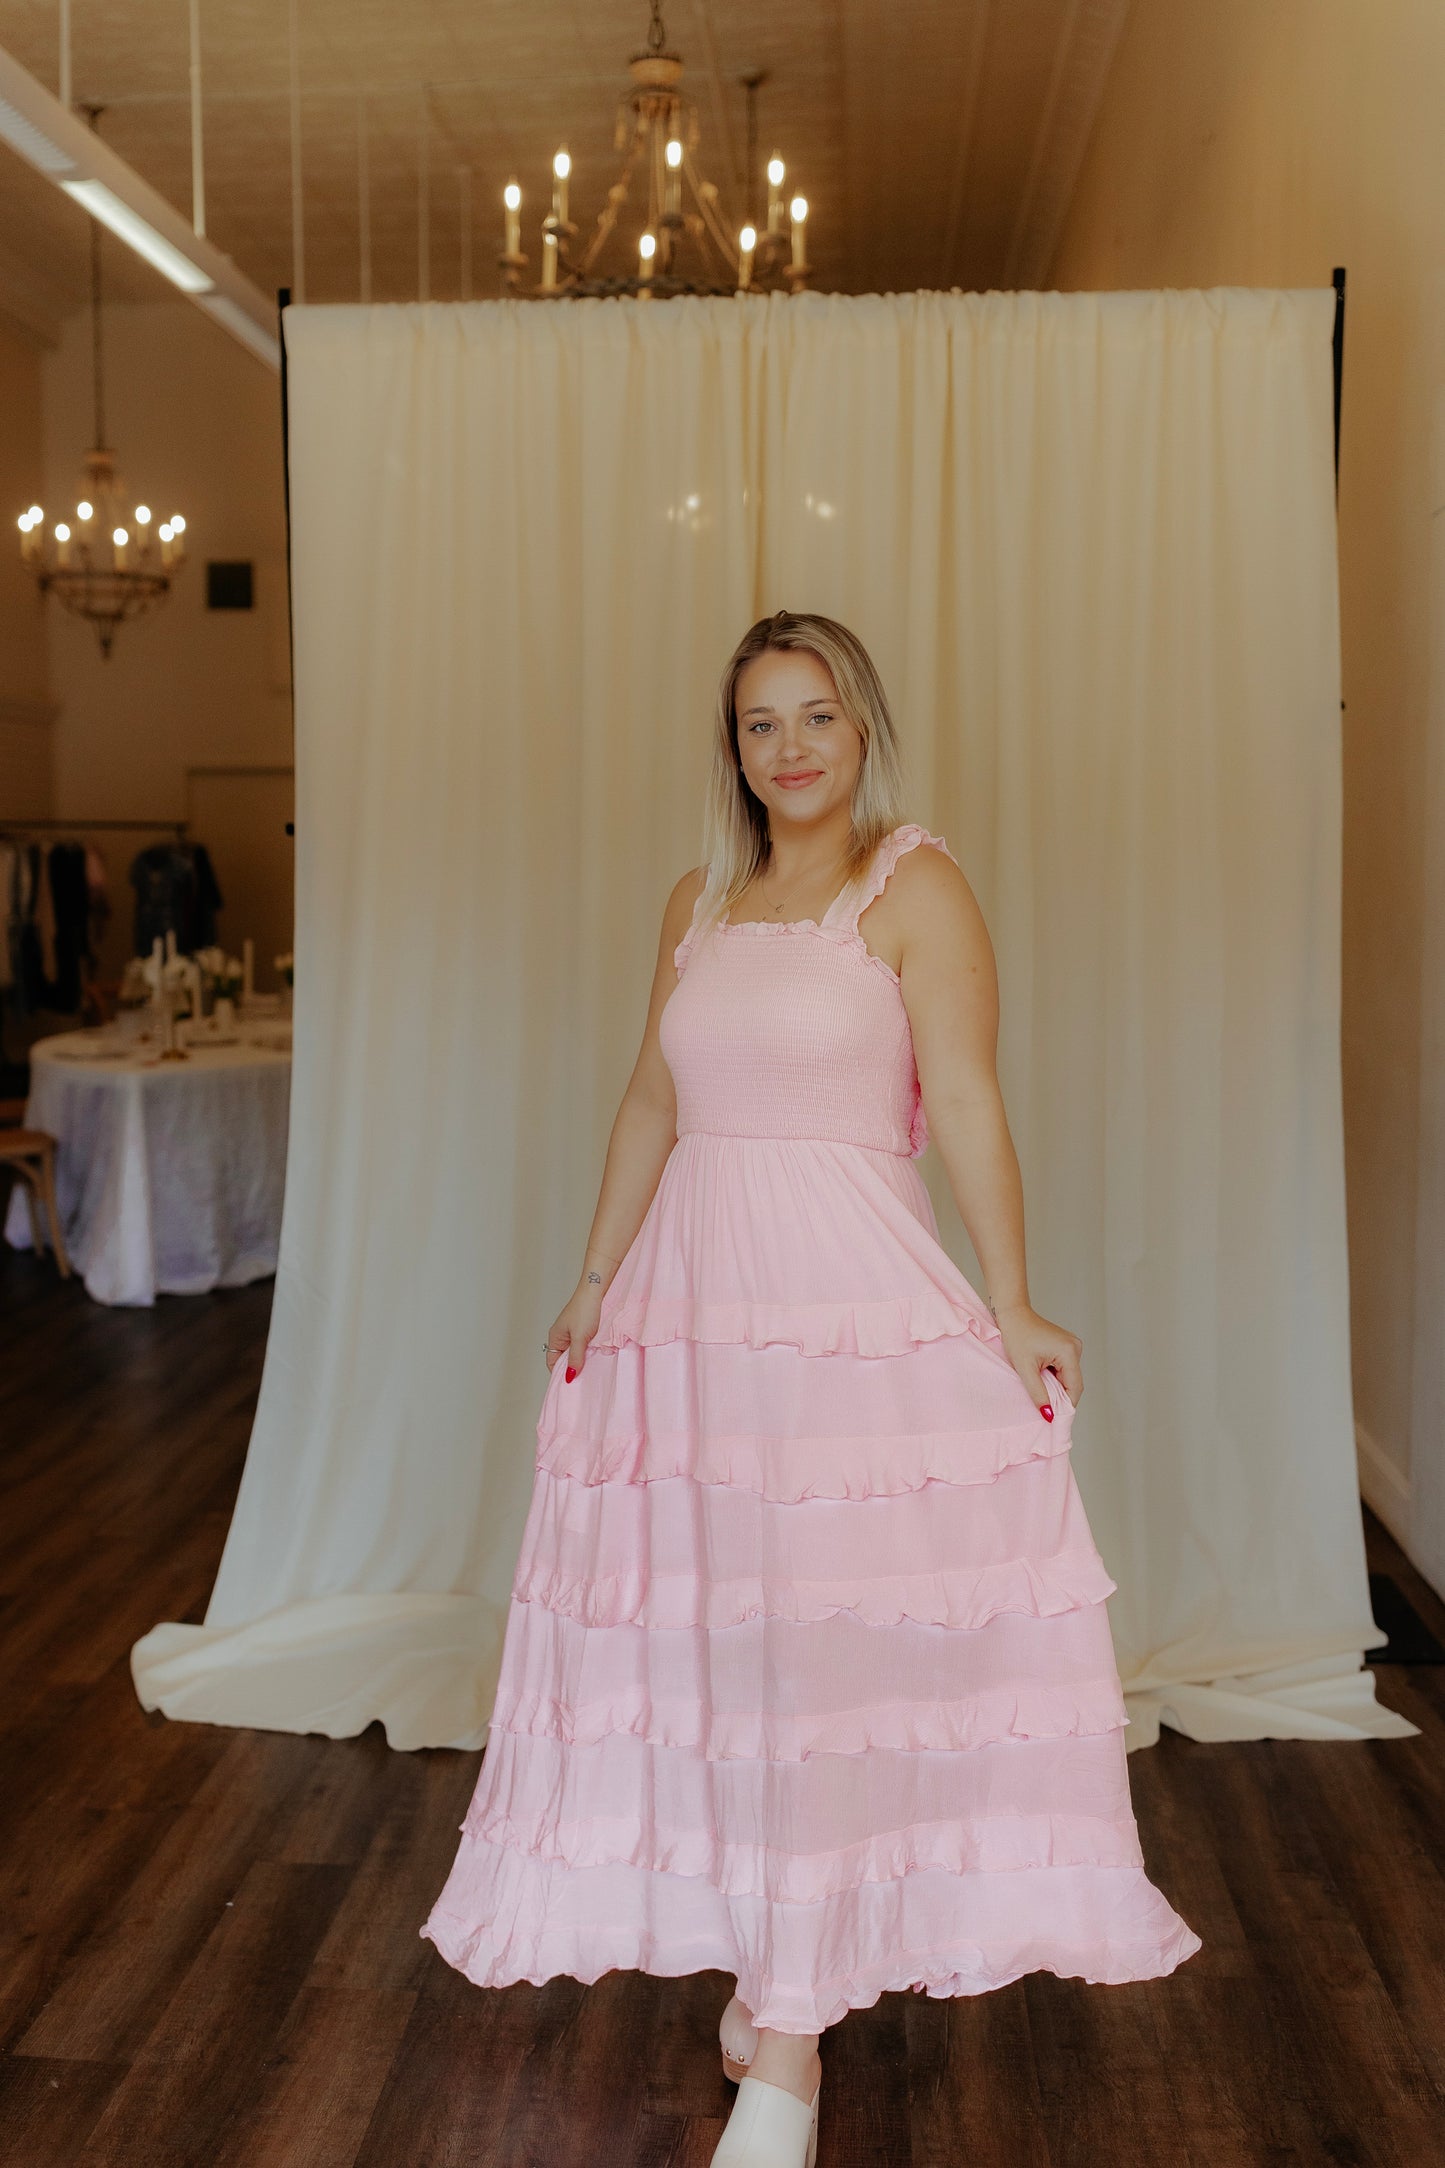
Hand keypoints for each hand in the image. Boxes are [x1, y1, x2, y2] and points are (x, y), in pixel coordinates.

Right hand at [544, 1280, 603, 1381]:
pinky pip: (584, 1345)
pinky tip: (597, 1355)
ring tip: (592, 1367)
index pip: (553, 1363)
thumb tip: (569, 1377)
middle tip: (584, 1379)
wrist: (597, 1289)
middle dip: (573, 1367)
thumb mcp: (580, 1338)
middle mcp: (562, 1336)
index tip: (571, 1384)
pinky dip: (589, 1351)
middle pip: (564, 1359)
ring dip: (583, 1359)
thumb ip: (575, 1357)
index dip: (561, 1373)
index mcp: (555, 1337)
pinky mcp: (585, 1329)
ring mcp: (574, 1332)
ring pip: (576, 1352)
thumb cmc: (585, 1310)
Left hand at [991, 1302, 1082, 1416]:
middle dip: (1059, 1395)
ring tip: (1038, 1385)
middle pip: (1073, 1382)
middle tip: (1042, 1403)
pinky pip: (1064, 1368)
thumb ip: (1038, 1393)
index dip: (1065, 1405)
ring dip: (1055, 1385)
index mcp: (1069, 1352)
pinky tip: (1040, 1374)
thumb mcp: (1025, 1369)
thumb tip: (1049, 1415)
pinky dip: (1054, 1375)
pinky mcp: (1066, 1345)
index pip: (1075, 1387)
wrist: (1012, 1313)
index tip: (1053, 1417)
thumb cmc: (1016, 1336)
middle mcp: (1076, 1347)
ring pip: (1068, 1376)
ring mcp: (1072, 1345)